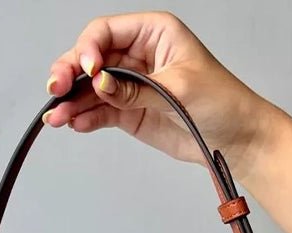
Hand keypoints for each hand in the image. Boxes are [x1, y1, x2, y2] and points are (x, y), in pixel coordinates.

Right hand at [43, 12, 275, 183]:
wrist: (235, 139)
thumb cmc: (221, 101)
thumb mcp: (180, 89)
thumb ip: (136, 88)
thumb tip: (101, 85)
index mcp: (153, 33)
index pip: (106, 32)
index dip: (89, 49)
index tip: (86, 71)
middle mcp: (138, 56)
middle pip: (91, 60)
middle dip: (70, 74)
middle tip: (56, 91)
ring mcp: (131, 86)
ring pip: (91, 89)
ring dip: (72, 102)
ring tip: (58, 117)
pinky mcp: (130, 113)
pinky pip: (101, 112)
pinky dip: (86, 118)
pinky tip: (75, 123)